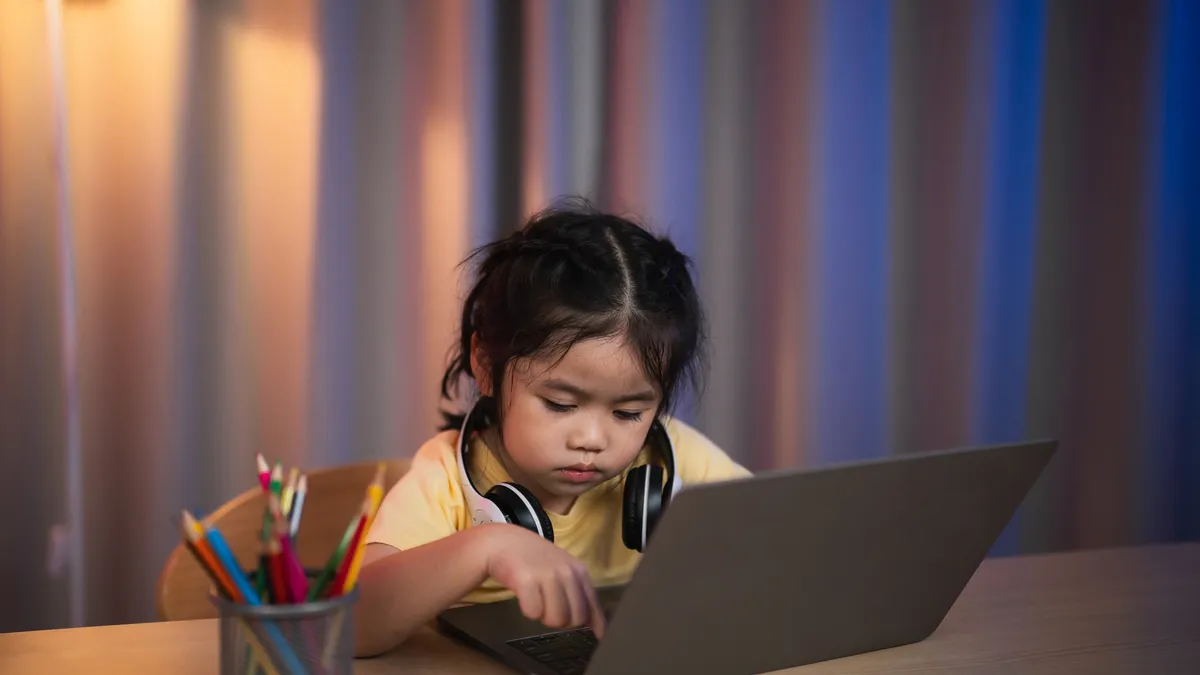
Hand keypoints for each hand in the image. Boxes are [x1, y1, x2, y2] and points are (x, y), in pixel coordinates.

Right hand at [481, 524, 605, 637]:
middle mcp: (567, 572)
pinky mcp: (527, 580)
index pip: (593, 604)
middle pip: (575, 618)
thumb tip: (595, 625)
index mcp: (579, 570)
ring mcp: (547, 575)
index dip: (596, 623)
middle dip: (562, 621)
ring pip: (556, 619)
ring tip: (537, 601)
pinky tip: (525, 596)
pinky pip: (534, 613)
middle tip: (549, 608)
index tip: (598, 636)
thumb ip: (578, 593)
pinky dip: (528, 611)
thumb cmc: (534, 560)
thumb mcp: (563, 570)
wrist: (504, 542)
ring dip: (544, 617)